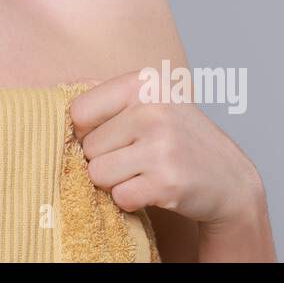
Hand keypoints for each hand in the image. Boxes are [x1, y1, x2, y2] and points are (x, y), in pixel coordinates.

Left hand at [69, 68, 262, 225]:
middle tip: (138, 158)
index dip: (87, 132)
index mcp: (144, 82)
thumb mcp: (151, 101)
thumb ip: (106, 95)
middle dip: (106, 159)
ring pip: (98, 174)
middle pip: (87, 147)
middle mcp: (154, 109)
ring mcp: (162, 145)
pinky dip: (131, 200)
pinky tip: (154, 189)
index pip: (78, 112)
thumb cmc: (179, 138)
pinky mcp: (167, 181)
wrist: (230, 179)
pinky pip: (119, 197)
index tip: (112, 137)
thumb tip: (53, 94)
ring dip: (116, 182)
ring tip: (145, 172)